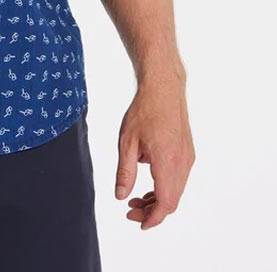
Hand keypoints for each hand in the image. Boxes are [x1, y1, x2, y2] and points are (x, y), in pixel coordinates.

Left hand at [114, 77, 194, 230]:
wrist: (164, 88)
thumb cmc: (144, 110)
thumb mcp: (127, 141)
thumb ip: (125, 171)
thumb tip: (121, 196)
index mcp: (167, 161)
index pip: (164, 202)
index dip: (152, 218)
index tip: (138, 222)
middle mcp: (182, 163)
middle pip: (171, 200)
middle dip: (151, 210)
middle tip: (131, 209)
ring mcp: (188, 158)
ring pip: (176, 191)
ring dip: (158, 199)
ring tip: (136, 197)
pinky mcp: (188, 152)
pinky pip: (179, 178)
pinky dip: (165, 186)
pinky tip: (148, 178)